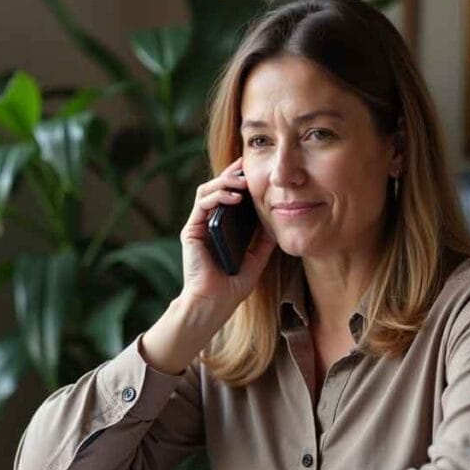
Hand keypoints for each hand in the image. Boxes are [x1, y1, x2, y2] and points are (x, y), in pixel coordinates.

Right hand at [180, 157, 275, 316]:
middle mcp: (208, 223)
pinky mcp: (191, 230)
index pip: (229, 196)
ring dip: (224, 181)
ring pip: (207, 190)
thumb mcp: (256, 259)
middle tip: (248, 166)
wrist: (213, 303)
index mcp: (222, 228)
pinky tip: (234, 196)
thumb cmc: (232, 286)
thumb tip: (278, 221)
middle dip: (232, 173)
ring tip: (242, 181)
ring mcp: (198, 225)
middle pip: (217, 188)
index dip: (240, 180)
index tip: (256, 170)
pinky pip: (202, 204)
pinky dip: (217, 195)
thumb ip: (263, 241)